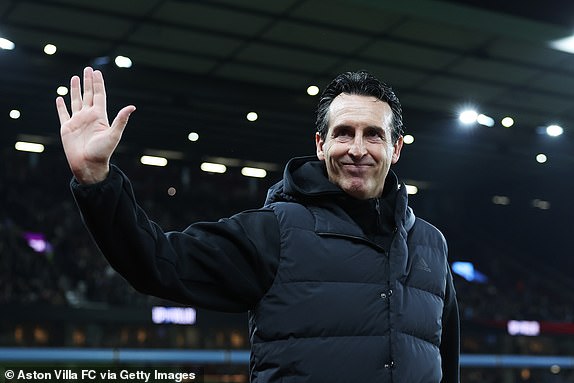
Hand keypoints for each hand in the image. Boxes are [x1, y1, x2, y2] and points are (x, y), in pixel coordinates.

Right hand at [56, 67, 135, 183]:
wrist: (89, 166)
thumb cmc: (103, 152)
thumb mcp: (114, 134)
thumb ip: (121, 120)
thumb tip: (132, 107)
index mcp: (100, 116)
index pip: (99, 95)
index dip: (98, 84)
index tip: (97, 72)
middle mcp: (89, 116)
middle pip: (88, 94)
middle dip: (88, 82)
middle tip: (87, 69)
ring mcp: (77, 121)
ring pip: (76, 101)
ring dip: (74, 89)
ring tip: (74, 78)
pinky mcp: (67, 128)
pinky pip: (63, 114)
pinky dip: (61, 106)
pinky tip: (59, 98)